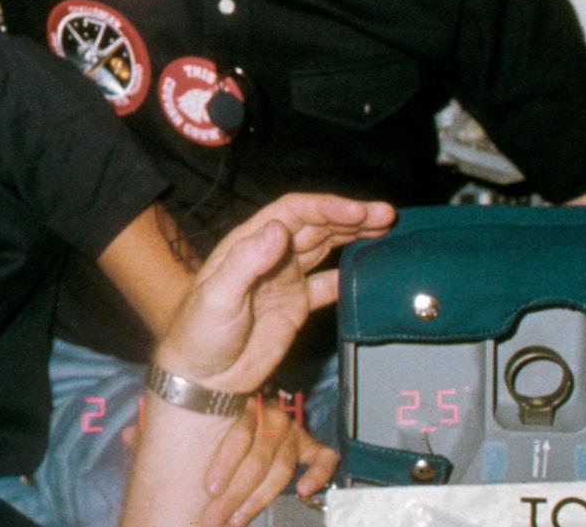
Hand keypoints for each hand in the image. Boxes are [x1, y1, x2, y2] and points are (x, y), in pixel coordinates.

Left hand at [153, 194, 394, 394]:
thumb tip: (279, 230)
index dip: (327, 207)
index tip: (358, 211)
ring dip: (354, 237)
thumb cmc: (199, 333)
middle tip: (386, 215)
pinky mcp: (296, 306)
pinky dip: (348, 275)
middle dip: (350, 217)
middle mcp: (269, 256)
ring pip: (325, 248)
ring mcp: (285, 280)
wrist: (204, 377)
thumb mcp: (218, 296)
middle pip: (315, 226)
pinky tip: (370, 270)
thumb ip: (247, 262)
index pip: (293, 212)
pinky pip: (327, 284)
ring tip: (386, 229)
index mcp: (248, 243)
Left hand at [199, 406, 336, 526]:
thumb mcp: (203, 414)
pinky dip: (318, 475)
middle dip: (234, 494)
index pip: (239, 435)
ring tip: (236, 520)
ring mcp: (294, 431)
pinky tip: (305, 491)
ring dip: (258, 499)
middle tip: (215, 518)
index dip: (225, 464)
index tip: (210, 490)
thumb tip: (157, 448)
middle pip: (257, 460)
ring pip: (281, 468)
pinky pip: (323, 459)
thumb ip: (190, 428)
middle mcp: (272, 416)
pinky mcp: (311, 444)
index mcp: (244, 403)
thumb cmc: (217, 415)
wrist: (248, 397)